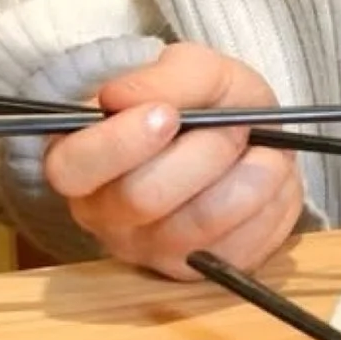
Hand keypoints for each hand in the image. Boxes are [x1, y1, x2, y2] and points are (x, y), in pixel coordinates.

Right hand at [42, 45, 303, 277]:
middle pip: (142, 197)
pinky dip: (267, 205)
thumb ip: (161, 78)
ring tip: (262, 148)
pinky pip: (240, 246)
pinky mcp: (197, 271)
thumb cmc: (197, 102)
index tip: (167, 115)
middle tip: (235, 124)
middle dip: (204, 152)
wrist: (236, 138)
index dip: (118, 143)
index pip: (73, 168)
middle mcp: (103, 215)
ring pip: (199, 222)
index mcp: (78, 160)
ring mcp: (149, 250)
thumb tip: (119, 99)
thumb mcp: (187, 68)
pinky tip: (266, 178)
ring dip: (248, 177)